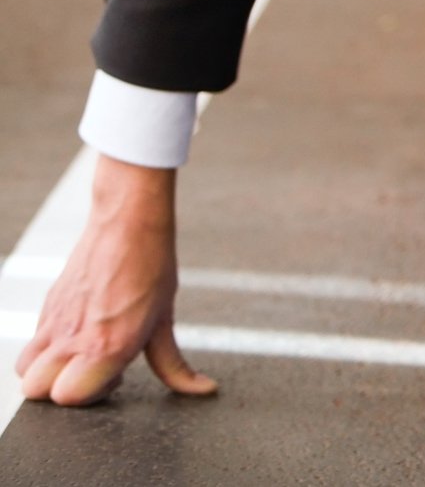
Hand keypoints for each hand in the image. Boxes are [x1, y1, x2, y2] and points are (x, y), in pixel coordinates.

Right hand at [13, 155, 215, 406]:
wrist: (128, 223)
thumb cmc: (152, 269)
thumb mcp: (164, 321)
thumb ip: (174, 365)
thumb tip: (203, 390)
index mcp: (106, 346)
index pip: (69, 397)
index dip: (90, 397)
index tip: (114, 379)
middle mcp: (73, 338)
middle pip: (36, 391)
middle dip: (61, 390)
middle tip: (94, 370)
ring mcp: (55, 321)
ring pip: (25, 370)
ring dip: (47, 371)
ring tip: (81, 355)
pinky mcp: (47, 306)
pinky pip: (32, 341)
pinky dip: (46, 348)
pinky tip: (79, 331)